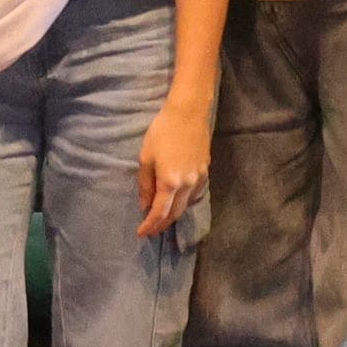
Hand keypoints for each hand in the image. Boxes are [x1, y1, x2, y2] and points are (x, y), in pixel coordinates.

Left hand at [134, 96, 209, 240]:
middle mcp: (187, 185)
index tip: (141, 233)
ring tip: (162, 219)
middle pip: (175, 214)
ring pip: (186, 205)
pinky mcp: (206, 171)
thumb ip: (145, 185)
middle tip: (151, 230)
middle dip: (162, 225)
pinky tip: (177, 201)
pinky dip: (184, 202)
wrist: (189, 113)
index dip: (150, 226)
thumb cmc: (162, 132)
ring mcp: (199, 179)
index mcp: (170, 182)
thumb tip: (145, 206)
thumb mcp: (146, 158)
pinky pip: (194, 194)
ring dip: (173, 215)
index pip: (159, 213)